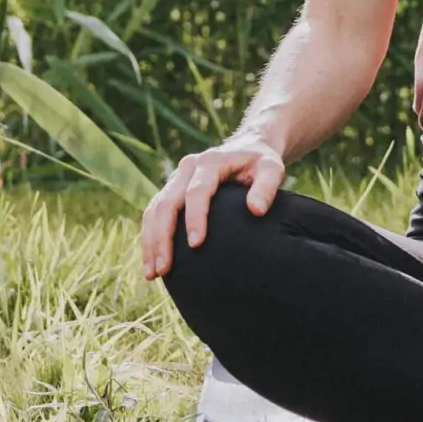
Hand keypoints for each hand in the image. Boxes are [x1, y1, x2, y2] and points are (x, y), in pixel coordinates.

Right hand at [138, 137, 285, 278]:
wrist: (248, 147)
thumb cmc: (261, 162)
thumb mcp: (272, 169)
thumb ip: (266, 187)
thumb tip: (256, 210)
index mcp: (210, 161)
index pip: (197, 191)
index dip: (195, 218)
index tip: (196, 245)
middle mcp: (188, 168)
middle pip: (167, 203)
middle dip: (162, 238)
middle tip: (163, 270)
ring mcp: (177, 178)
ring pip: (155, 210)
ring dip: (151, 241)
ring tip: (152, 274)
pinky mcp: (172, 190)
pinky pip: (155, 213)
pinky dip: (150, 237)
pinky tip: (152, 261)